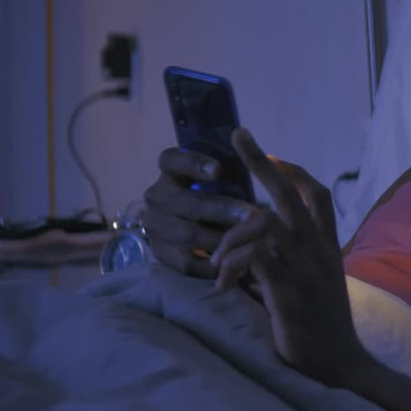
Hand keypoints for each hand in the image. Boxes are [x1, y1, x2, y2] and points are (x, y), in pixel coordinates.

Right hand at [142, 146, 257, 277]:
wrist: (197, 234)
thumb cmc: (220, 198)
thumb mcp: (223, 179)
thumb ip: (234, 165)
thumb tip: (254, 147)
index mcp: (170, 171)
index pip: (171, 160)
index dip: (192, 163)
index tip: (219, 170)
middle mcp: (157, 196)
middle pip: (184, 202)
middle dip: (220, 208)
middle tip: (251, 214)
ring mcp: (155, 225)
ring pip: (187, 233)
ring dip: (219, 237)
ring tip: (247, 240)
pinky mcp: (161, 253)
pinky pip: (185, 261)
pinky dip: (210, 263)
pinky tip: (233, 262)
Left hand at [208, 128, 375, 386]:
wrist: (341, 366)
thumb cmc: (323, 328)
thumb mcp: (317, 284)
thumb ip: (294, 259)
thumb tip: (256, 244)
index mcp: (327, 245)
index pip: (316, 192)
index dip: (292, 169)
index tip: (270, 155)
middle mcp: (319, 249)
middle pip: (290, 192)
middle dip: (262, 160)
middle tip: (240, 135)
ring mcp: (305, 268)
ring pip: (262, 223)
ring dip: (231, 239)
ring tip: (219, 266)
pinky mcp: (289, 290)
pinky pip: (253, 257)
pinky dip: (231, 266)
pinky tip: (224, 287)